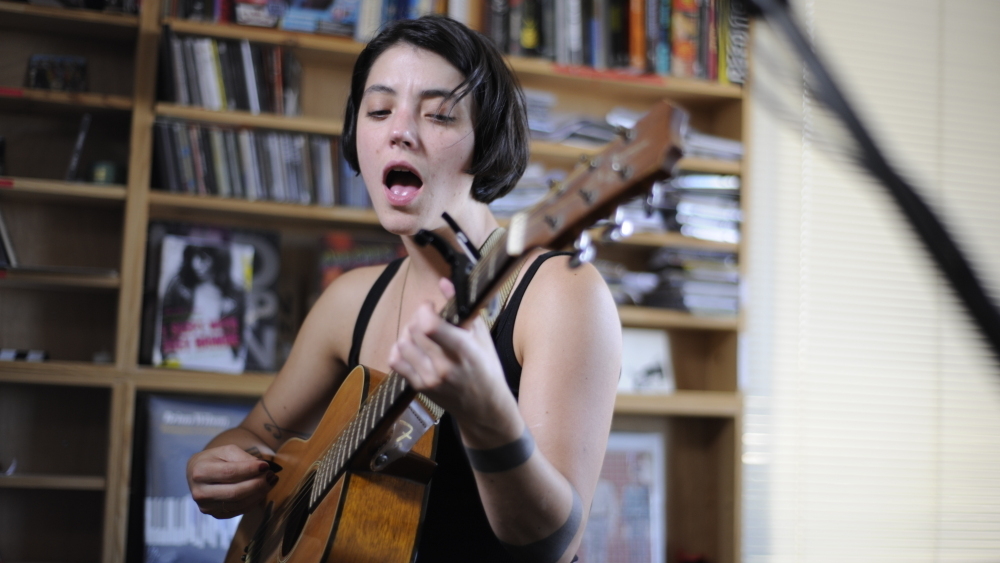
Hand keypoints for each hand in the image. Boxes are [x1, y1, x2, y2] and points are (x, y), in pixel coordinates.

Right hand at [187, 444, 277, 518]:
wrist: (199, 473)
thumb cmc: (215, 459)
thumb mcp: (227, 451)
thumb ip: (243, 458)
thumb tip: (263, 468)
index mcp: (200, 472)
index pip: (229, 473)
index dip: (250, 470)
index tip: (266, 465)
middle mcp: (200, 492)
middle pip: (235, 492)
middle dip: (257, 484)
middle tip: (271, 475)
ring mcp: (206, 506)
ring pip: (239, 504)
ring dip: (259, 493)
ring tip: (271, 481)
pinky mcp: (215, 514)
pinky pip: (239, 510)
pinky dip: (254, 501)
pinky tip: (262, 491)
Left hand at [388, 278, 509, 423]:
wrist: (484, 408)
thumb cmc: (487, 369)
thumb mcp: (482, 336)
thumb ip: (462, 307)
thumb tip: (444, 282)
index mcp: (464, 352)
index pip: (430, 326)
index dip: (425, 309)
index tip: (432, 306)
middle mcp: (443, 367)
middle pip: (414, 330)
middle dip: (418, 317)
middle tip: (429, 317)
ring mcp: (428, 379)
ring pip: (402, 343)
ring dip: (409, 332)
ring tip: (422, 333)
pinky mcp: (418, 387)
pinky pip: (395, 360)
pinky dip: (400, 348)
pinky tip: (413, 347)